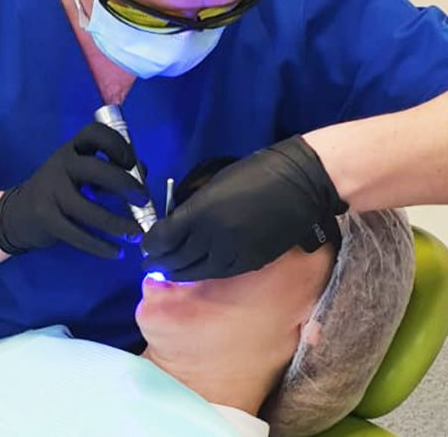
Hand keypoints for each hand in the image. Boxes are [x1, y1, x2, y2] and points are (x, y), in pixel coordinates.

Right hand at [0, 122, 148, 257]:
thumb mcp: (81, 172)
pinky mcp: (47, 218)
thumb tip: (142, 174)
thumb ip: (110, 169)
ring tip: (136, 234)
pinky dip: (100, 246)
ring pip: (87, 208)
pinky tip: (116, 253)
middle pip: (96, 170)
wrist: (18, 213)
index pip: (96, 133)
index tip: (132, 163)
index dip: (118, 145)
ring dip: (116, 223)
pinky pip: (77, 234)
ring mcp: (51, 192)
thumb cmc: (60, 189)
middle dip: (125, 185)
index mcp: (73, 149)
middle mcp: (61, 165)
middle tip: (144, 200)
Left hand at [142, 136, 346, 280]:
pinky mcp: (251, 261)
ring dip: (180, 273)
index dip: (151, 244)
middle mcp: (213, 236)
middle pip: (177, 258)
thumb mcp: (215, 184)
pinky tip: (197, 272)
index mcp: (201, 211)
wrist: (300, 183)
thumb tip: (177, 224)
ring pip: (197, 271)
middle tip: (151, 264)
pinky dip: (204, 274)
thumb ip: (194, 207)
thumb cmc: (257, 173)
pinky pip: (219, 273)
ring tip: (169, 273)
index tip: (147, 245)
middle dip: (161, 263)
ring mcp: (233, 252)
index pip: (164, 237)